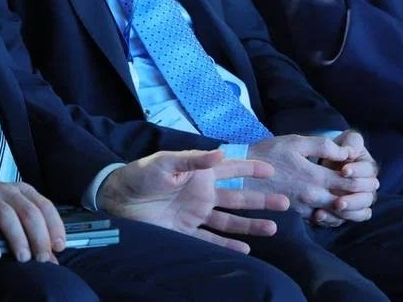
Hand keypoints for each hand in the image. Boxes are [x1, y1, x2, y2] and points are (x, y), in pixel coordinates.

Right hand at [0, 182, 63, 262]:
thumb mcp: (13, 213)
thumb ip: (31, 232)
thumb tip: (51, 259)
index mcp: (22, 191)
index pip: (44, 206)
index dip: (54, 226)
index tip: (60, 246)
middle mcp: (6, 191)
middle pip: (28, 212)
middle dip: (39, 236)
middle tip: (42, 258)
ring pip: (6, 215)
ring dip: (17, 237)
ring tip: (23, 258)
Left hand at [97, 149, 289, 252]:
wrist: (116, 199)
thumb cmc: (140, 174)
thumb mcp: (165, 161)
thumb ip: (193, 159)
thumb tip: (220, 153)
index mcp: (200, 172)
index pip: (232, 168)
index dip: (251, 168)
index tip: (272, 171)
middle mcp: (202, 193)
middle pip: (238, 197)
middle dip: (261, 199)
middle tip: (285, 202)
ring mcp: (195, 213)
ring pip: (230, 221)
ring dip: (251, 225)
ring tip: (273, 228)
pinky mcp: (185, 232)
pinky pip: (211, 240)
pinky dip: (227, 246)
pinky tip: (245, 250)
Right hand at [245, 135, 376, 220]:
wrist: (241, 175)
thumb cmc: (268, 154)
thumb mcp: (296, 142)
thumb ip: (324, 145)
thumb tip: (347, 151)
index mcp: (315, 177)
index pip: (350, 183)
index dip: (365, 180)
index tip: (374, 176)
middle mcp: (312, 196)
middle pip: (347, 201)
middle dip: (363, 195)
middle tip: (373, 188)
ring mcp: (304, 208)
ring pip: (337, 214)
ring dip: (351, 207)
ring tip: (361, 199)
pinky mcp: (297, 214)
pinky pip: (322, 218)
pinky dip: (334, 214)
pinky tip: (338, 205)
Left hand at [312, 130, 378, 226]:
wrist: (324, 159)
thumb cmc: (337, 148)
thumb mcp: (346, 140)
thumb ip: (351, 141)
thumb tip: (350, 152)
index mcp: (368, 168)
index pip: (368, 172)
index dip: (357, 172)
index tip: (343, 171)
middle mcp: (367, 188)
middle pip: (368, 198)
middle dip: (354, 199)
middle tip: (339, 200)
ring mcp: (357, 202)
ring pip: (361, 213)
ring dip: (347, 213)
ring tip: (332, 208)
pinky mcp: (345, 212)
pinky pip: (344, 221)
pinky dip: (333, 219)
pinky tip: (318, 215)